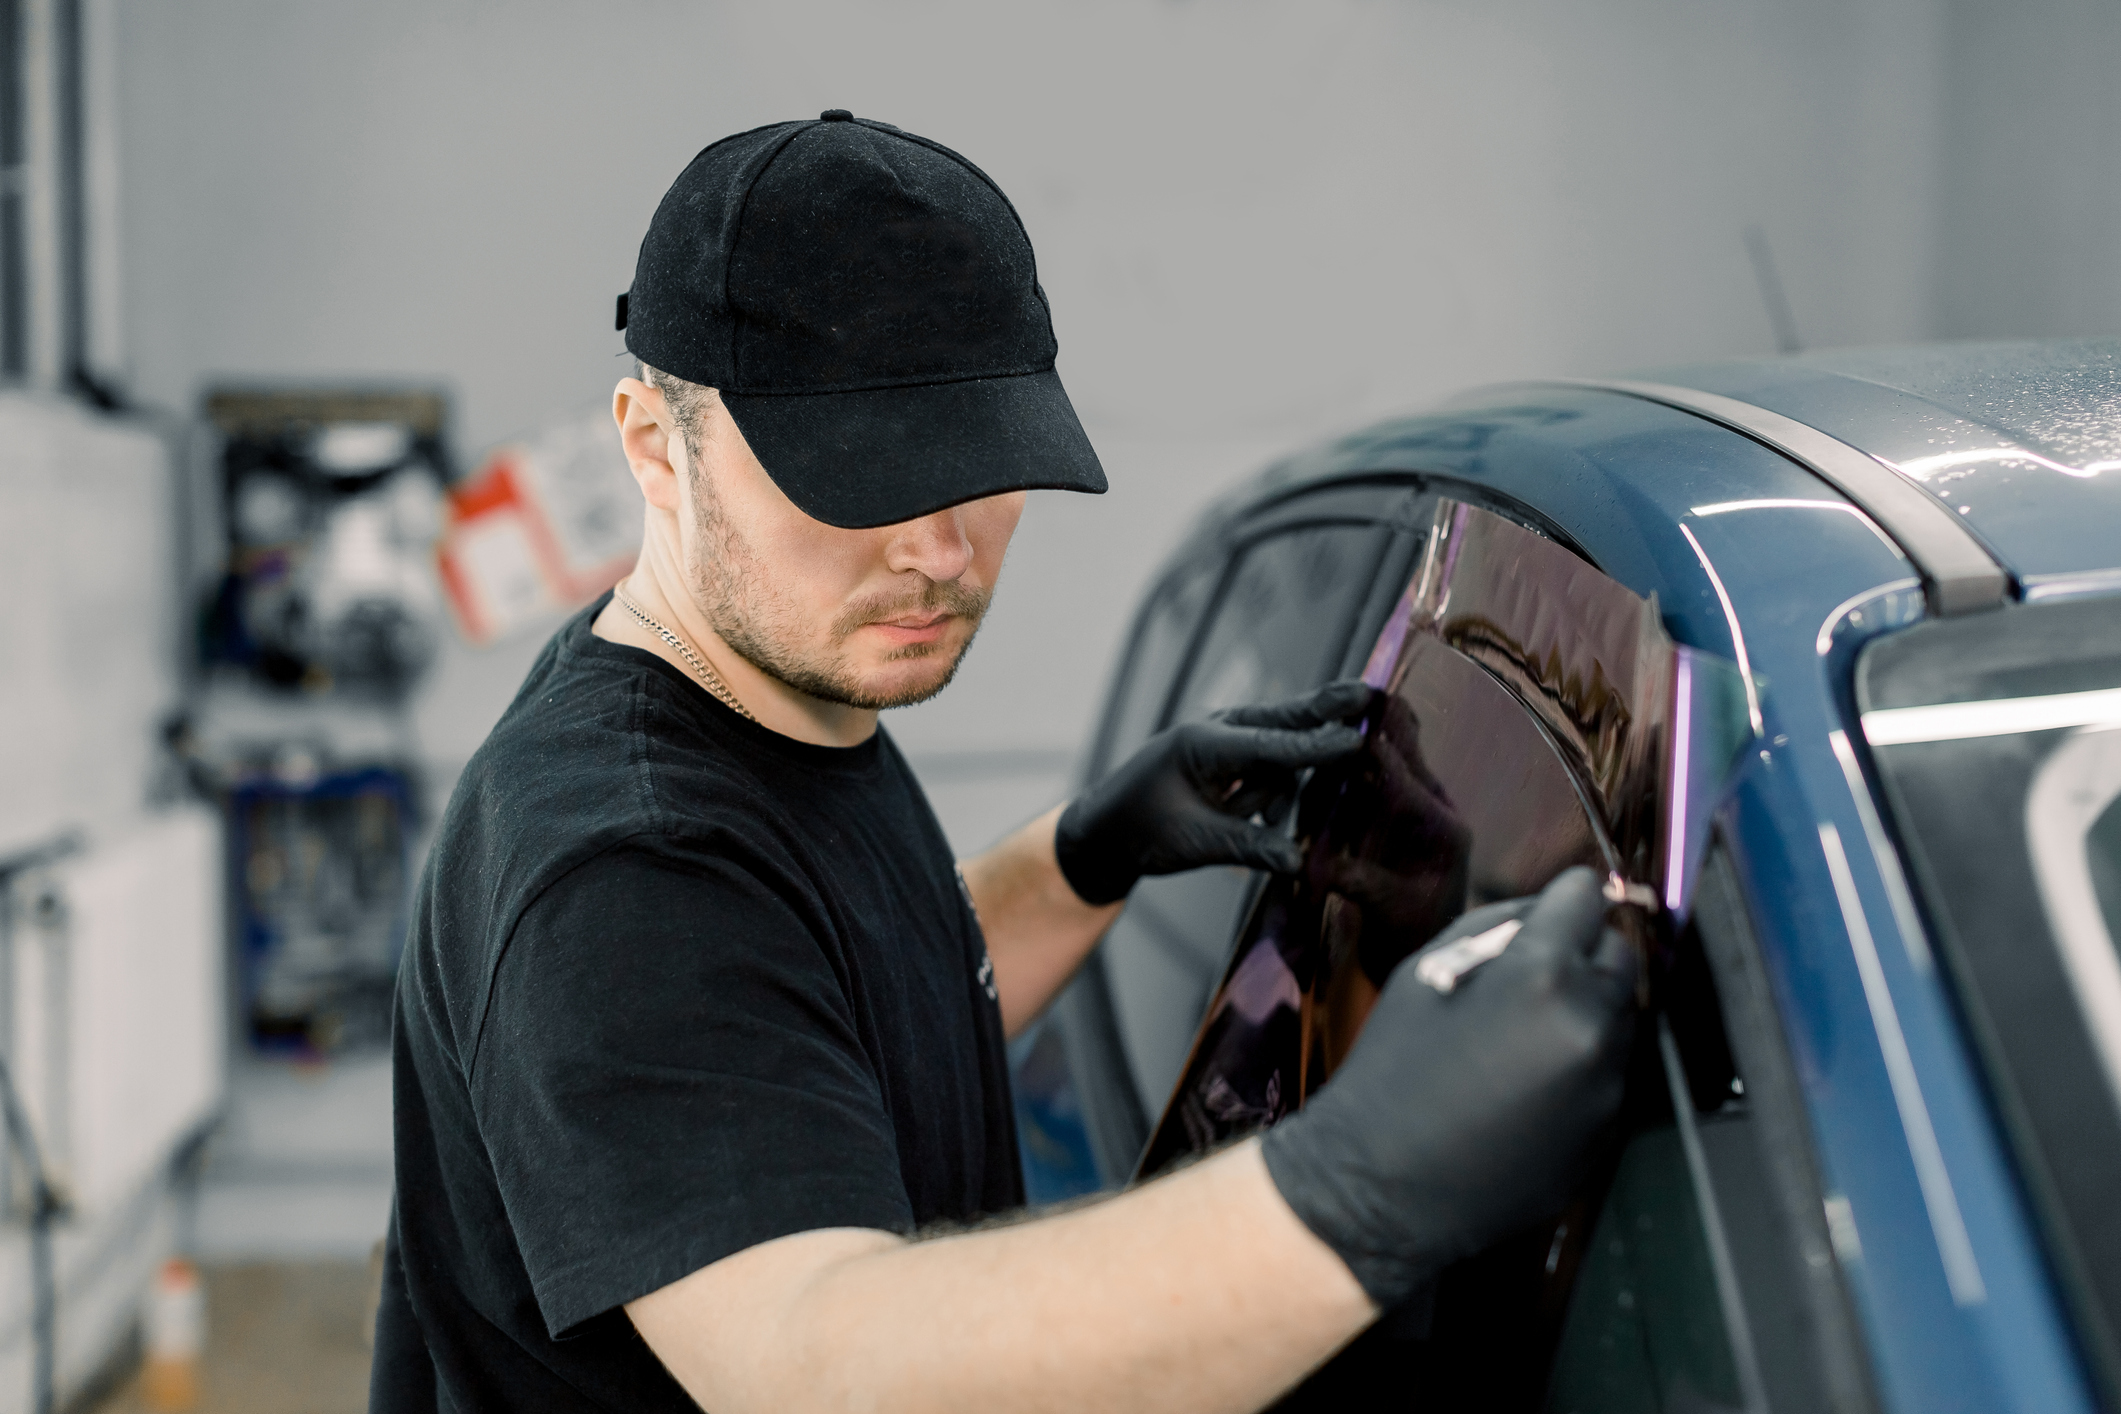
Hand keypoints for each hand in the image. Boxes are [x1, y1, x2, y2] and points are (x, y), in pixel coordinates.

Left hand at [1053, 680, 1373, 905]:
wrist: (1105, 831)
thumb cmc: (1138, 829)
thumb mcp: (1193, 843)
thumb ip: (1249, 847)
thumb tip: (1300, 862)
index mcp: (1203, 744)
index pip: (1271, 744)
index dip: (1316, 746)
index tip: (1357, 741)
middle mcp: (1219, 734)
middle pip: (1286, 721)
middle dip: (1327, 709)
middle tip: (1371, 693)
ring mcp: (1228, 745)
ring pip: (1282, 758)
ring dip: (1283, 788)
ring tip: (1241, 815)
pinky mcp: (1235, 762)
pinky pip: (1273, 773)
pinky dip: (1275, 795)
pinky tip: (1265, 823)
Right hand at [1259, 867, 1636, 1306]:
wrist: (1384, 1184)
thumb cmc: (1393, 1069)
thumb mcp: (1426, 970)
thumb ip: (1496, 925)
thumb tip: (1552, 904)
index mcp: (1539, 975)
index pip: (1587, 900)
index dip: (1569, 897)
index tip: (1559, 904)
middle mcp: (1589, 1024)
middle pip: (1621, 955)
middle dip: (1585, 951)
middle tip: (1535, 970)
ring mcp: (1607, 1084)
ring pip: (1621, 1015)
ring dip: (1587, 1008)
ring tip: (1525, 1033)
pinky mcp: (1609, 1131)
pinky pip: (1611, 1073)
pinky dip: (1583, 1063)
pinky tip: (1529, 1082)